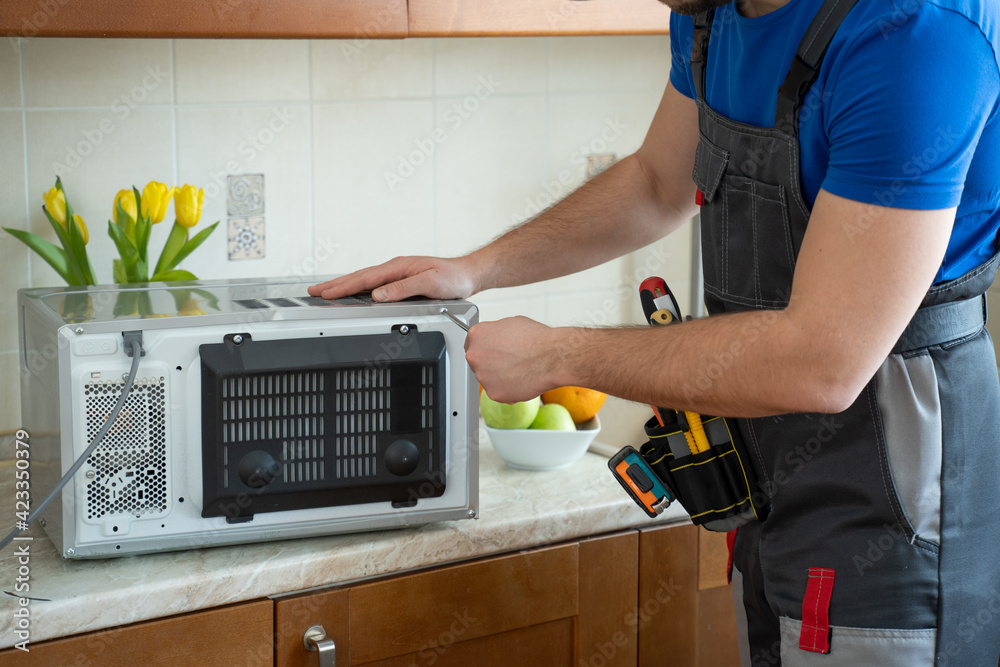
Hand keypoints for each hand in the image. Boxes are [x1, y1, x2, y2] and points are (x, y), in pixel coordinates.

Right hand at [308, 255, 478, 301]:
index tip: (325, 292)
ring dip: (343, 286)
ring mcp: (396, 273)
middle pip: (358, 277)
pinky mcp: (400, 280)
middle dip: (334, 285)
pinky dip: (358, 288)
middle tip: (313, 291)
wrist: (468, 274)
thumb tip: (378, 295)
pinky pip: (373, 284)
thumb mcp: (430, 284)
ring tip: (325, 292)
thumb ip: (403, 289)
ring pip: (364, 280)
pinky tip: (352, 292)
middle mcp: (395, 268)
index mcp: (398, 267)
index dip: (343, 287)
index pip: (364, 278)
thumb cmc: (453, 279)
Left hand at [466, 316, 567, 402]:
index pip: (472, 344)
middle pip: (478, 363)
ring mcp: (483, 376)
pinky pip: (499, 392)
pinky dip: (509, 389)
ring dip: (500, 377)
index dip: (485, 348)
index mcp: (477, 335)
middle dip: (492, 363)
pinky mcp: (493, 393)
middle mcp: (475, 356)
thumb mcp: (510, 324)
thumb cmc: (536, 339)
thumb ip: (495, 333)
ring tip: (520, 369)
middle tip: (510, 361)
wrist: (552, 356)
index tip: (493, 352)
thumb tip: (495, 338)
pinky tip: (522, 380)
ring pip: (489, 379)